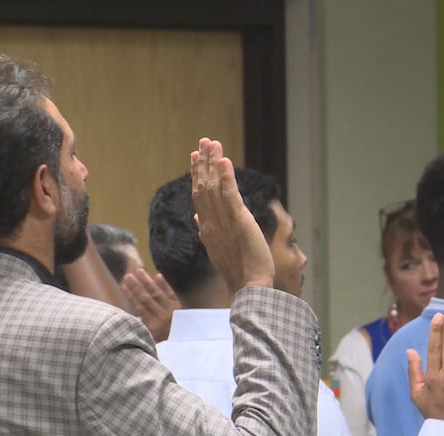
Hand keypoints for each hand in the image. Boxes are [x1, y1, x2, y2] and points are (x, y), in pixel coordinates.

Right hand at [122, 269, 180, 341]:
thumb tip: (135, 317)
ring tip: (140, 271)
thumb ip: (143, 328)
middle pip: (146, 298)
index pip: (139, 307)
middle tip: (128, 275)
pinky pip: (171, 293)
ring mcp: (171, 309)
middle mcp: (162, 316)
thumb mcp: (153, 340)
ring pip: (157, 293)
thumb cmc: (167, 342)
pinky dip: (164, 285)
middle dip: (136, 286)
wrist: (189, 342)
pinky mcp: (180, 305)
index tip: (123, 285)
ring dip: (147, 282)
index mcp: (154, 326)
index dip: (131, 295)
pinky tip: (158, 275)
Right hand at [190, 138, 273, 291]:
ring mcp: (223, 221)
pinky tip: (224, 160)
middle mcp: (211, 222)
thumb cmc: (237, 271)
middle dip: (202, 163)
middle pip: (203, 187)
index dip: (196, 175)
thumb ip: (207, 230)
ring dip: (212, 163)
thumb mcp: (218, 249)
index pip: (199, 196)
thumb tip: (198, 216)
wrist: (248, 285)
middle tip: (202, 142)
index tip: (194, 158)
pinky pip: (229, 194)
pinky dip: (226, 176)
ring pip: (214, 187)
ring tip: (211, 143)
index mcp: (207, 228)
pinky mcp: (238, 221)